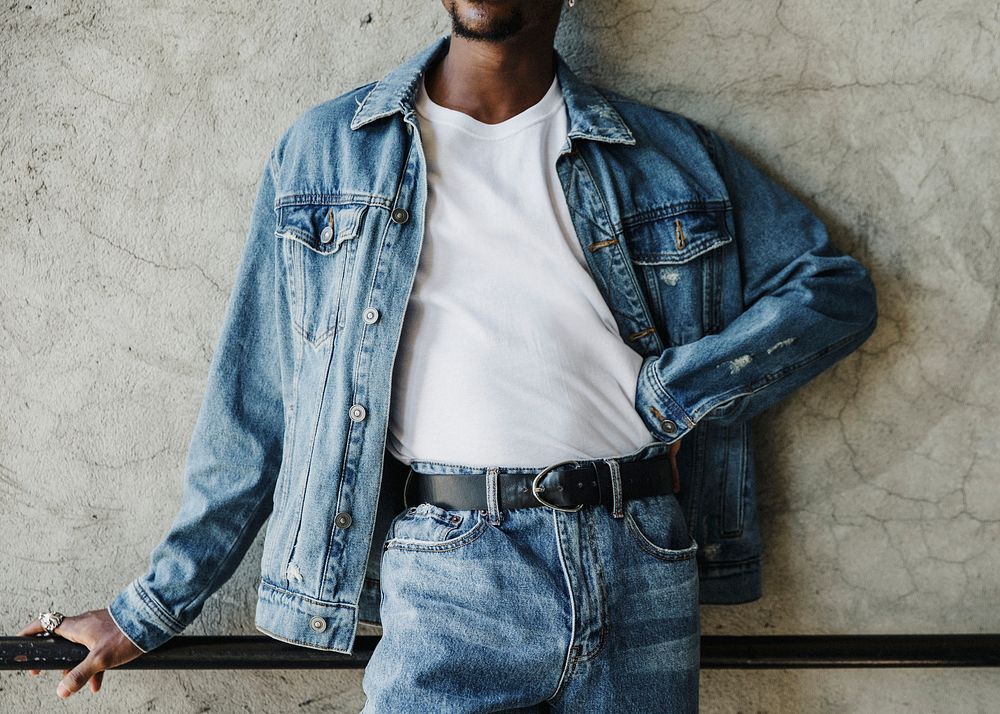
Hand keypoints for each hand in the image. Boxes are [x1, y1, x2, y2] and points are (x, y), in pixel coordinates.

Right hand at [16, 608, 145, 698]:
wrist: (154, 618)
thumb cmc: (126, 633)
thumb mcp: (100, 659)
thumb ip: (80, 675)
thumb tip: (61, 691)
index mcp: (77, 626)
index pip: (45, 624)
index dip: (31, 632)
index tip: (21, 642)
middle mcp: (85, 623)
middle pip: (62, 640)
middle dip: (57, 660)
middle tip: (49, 675)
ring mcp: (99, 626)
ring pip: (81, 648)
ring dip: (80, 666)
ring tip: (84, 685)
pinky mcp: (112, 631)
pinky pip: (97, 649)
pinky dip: (96, 664)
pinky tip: (101, 681)